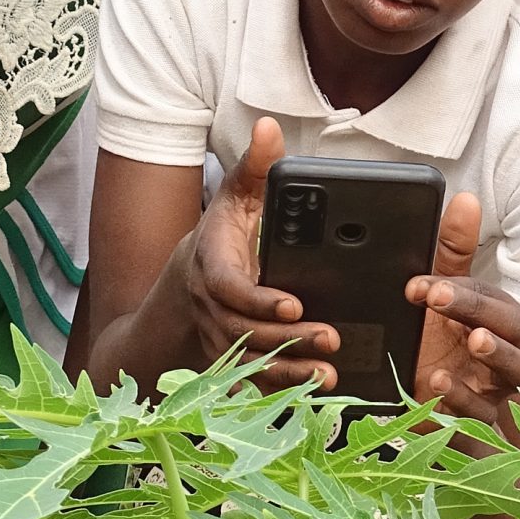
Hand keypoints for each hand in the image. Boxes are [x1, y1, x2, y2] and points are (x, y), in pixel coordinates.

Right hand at [189, 116, 337, 387]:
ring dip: (290, 373)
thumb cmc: (221, 236)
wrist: (188, 282)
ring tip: (328, 375)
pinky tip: (317, 391)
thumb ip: (255, 166)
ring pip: (252, 365)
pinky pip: (256, 381)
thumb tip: (268, 127)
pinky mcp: (235, 361)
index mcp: (213, 267)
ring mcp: (222, 339)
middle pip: (246, 334)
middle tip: (331, 337)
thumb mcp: (235, 196)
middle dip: (288, 341)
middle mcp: (213, 309)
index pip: (231, 290)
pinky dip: (284, 390)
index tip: (293, 305)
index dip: (260, 300)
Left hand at [405, 192, 519, 431]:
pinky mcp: (482, 426)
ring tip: (471, 341)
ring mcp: (499, 392)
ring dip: (497, 355)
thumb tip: (466, 200)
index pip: (492, 298)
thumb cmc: (442, 355)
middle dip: (482, 311)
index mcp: (497, 323)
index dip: (461, 289)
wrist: (429, 420)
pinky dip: (463, 399)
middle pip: (516, 328)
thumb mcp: (440, 305)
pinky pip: (485, 415)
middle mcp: (507, 355)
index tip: (420, 286)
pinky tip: (438, 385)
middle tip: (442, 300)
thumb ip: (451, 256)